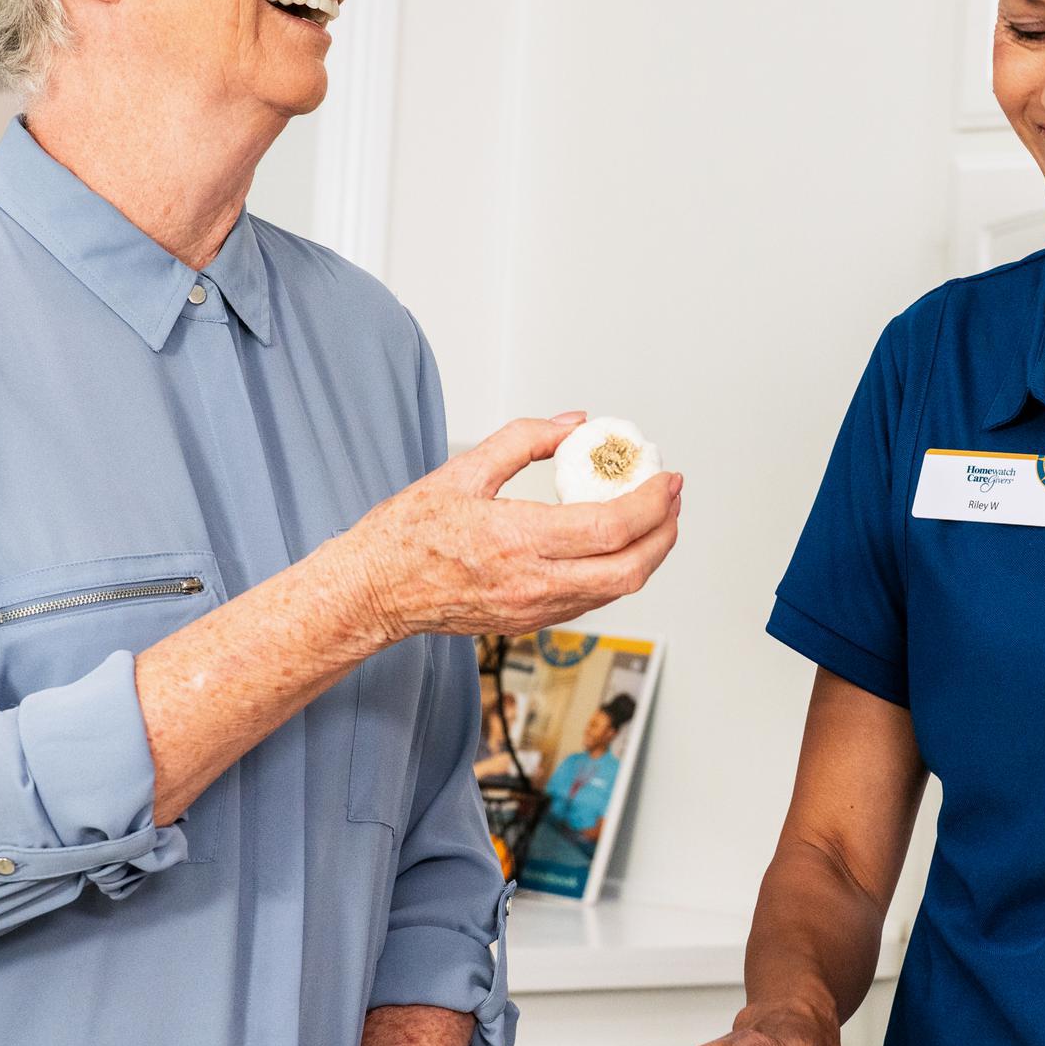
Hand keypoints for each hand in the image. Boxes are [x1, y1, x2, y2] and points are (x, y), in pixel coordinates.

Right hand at [340, 415, 682, 643]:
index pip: (609, 529)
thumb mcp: (464, 470)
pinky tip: (615, 544)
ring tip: (653, 517)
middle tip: (670, 498)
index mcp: (517, 540)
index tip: (666, 478)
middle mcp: (532, 583)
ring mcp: (534, 609)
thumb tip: (573, 424)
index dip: (651, 504)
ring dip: (646, 554)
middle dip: (664, 533)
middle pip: (629, 570)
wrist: (373, 592)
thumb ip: (525, 440)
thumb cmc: (406, 535)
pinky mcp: (531, 622)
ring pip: (616, 591)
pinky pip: (591, 600)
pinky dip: (616, 571)